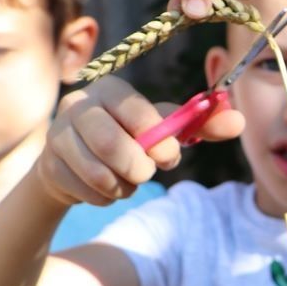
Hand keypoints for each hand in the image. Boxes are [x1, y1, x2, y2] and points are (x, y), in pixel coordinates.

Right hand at [38, 76, 242, 205]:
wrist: (82, 164)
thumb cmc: (132, 139)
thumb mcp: (166, 130)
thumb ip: (202, 124)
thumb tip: (238, 121)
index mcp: (110, 88)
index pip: (133, 109)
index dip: (156, 137)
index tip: (170, 156)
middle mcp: (77, 104)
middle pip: (109, 143)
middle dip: (137, 167)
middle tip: (147, 173)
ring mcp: (57, 134)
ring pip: (98, 172)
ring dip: (123, 186)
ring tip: (128, 180)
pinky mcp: (48, 165)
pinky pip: (86, 191)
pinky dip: (106, 197)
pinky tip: (106, 187)